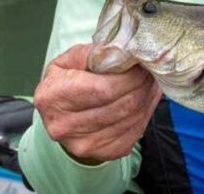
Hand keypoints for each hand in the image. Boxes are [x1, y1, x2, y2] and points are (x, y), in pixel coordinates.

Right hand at [33, 43, 161, 162]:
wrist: (60, 113)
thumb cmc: (67, 80)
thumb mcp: (71, 59)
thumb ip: (95, 53)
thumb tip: (127, 50)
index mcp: (52, 96)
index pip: (103, 89)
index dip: (129, 76)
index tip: (141, 64)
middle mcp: (63, 125)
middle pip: (121, 105)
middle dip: (142, 85)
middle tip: (151, 70)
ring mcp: (82, 143)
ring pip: (131, 119)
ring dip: (147, 98)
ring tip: (150, 82)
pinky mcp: (101, 153)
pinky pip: (134, 132)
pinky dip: (146, 113)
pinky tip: (146, 99)